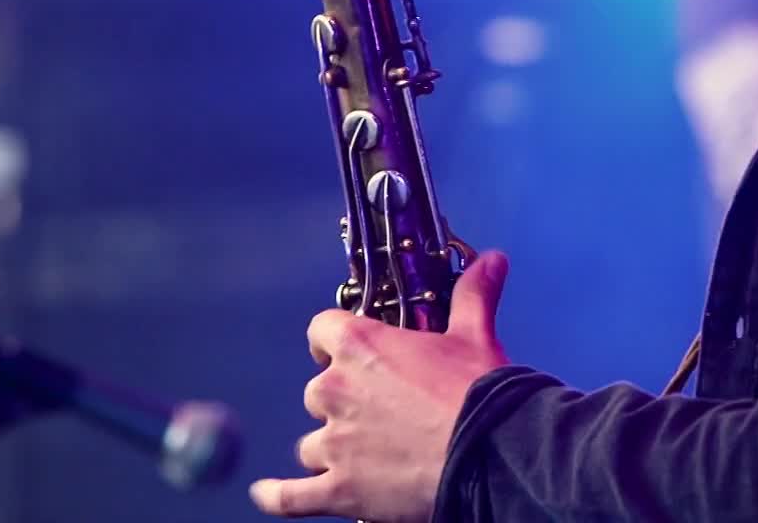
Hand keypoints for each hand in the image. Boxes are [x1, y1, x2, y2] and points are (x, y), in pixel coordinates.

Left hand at [250, 251, 511, 520]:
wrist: (490, 452)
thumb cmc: (478, 390)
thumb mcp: (476, 335)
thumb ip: (473, 295)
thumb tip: (493, 259)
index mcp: (360, 346)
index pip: (321, 330)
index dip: (331, 340)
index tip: (343, 350)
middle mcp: (335, 391)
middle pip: (317, 393)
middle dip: (341, 402)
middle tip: (378, 413)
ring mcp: (333, 444)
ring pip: (311, 445)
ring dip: (331, 449)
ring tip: (363, 458)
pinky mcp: (338, 491)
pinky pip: (290, 497)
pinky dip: (275, 496)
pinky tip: (264, 493)